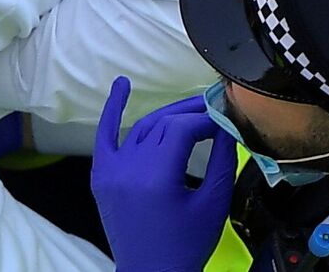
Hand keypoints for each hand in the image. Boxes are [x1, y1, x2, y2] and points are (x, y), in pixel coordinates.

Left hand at [91, 77, 238, 271]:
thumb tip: (228, 123)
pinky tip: (122, 85)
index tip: (228, 117)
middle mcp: (128, 169)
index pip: (183, 129)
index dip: (207, 119)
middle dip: (191, 113)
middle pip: (162, 124)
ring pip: (141, 129)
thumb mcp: (214, 203)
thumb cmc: (188, 244)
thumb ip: (221, 160)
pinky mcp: (100, 176)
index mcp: (157, 177)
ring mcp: (110, 171)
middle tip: (215, 106)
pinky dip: (111, 110)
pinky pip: (104, 136)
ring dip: (166, 116)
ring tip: (193, 108)